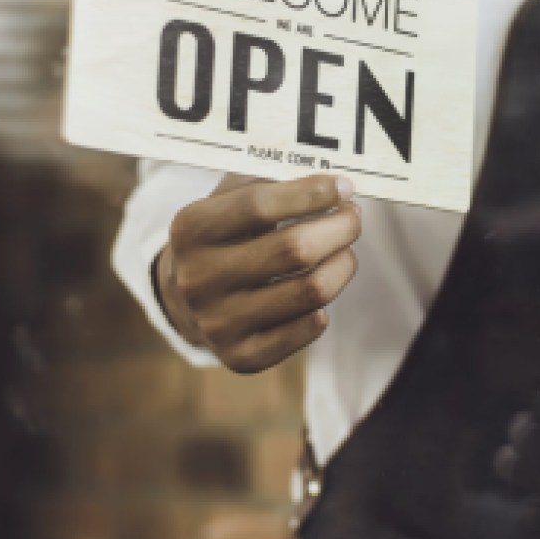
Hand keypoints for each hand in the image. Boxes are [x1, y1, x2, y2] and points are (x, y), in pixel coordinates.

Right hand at [156, 173, 359, 372]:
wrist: (186, 299)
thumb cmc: (224, 235)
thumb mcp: (228, 198)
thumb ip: (270, 181)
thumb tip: (332, 184)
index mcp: (191, 230)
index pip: (259, 206)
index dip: (310, 193)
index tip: (343, 187)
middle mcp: (198, 279)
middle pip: (294, 250)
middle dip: (339, 227)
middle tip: (352, 217)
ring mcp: (218, 323)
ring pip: (311, 290)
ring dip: (343, 264)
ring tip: (344, 250)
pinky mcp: (241, 357)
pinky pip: (307, 330)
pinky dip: (324, 305)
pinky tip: (320, 287)